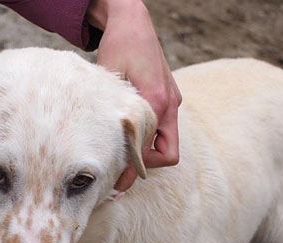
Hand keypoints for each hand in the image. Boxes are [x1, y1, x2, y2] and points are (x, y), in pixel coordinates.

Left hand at [87, 0, 181, 190]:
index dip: (135, 170)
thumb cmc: (117, 47)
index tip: (117, 182)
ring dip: (147, 152)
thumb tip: (108, 153)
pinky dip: (149, 137)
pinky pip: (164, 127)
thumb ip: (114, 118)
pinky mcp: (170, 96)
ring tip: (123, 157)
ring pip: (167, 143)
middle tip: (121, 174)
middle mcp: (170, 104)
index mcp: (157, 102)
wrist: (133, 21)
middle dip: (146, 166)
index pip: (153, 153)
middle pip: (168, 155)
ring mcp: (173, 101)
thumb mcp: (110, 84)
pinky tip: (129, 136)